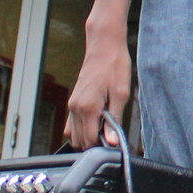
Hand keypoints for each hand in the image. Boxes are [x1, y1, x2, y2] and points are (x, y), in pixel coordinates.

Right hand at [64, 0, 140, 149]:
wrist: (104, 46)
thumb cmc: (115, 66)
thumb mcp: (121, 94)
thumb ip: (115, 120)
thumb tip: (112, 142)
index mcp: (88, 107)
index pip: (89, 141)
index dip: (102, 146)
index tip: (115, 142)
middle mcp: (75, 107)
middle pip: (79, 141)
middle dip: (94, 143)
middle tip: (111, 134)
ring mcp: (72, 104)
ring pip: (73, 134)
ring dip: (87, 136)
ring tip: (105, 128)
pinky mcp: (73, 101)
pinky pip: (72, 124)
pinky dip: (81, 128)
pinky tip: (96, 122)